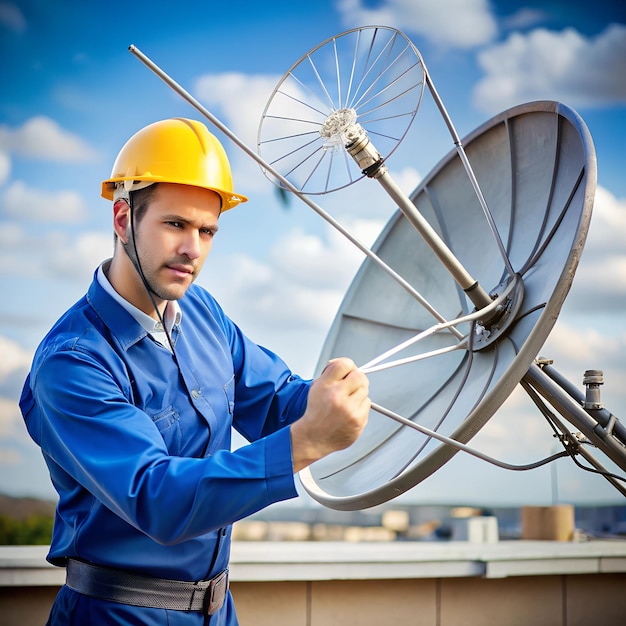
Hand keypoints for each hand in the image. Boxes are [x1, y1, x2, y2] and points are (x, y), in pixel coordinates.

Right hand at [290, 357, 369, 472]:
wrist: (314, 437)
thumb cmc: (316, 412)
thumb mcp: (317, 386)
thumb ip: (331, 373)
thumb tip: (348, 366)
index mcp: (325, 385)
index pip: (345, 364)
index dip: (348, 367)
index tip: (347, 372)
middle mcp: (337, 396)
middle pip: (360, 376)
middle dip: (356, 379)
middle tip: (350, 386)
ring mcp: (349, 409)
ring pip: (365, 390)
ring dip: (358, 393)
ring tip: (347, 402)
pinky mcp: (358, 420)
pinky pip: (367, 404)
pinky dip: (360, 406)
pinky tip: (349, 411)